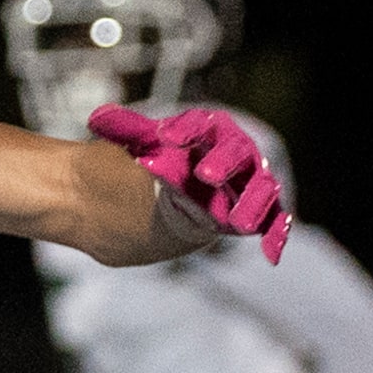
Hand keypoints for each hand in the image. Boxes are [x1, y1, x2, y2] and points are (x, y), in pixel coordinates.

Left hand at [89, 105, 291, 262]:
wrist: (166, 193)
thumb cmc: (158, 161)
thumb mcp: (140, 145)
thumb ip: (126, 131)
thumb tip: (98, 119)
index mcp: (208, 130)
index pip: (202, 125)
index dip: (187, 130)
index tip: (168, 137)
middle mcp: (235, 153)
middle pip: (236, 154)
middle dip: (224, 164)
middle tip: (205, 176)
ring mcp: (248, 184)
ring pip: (259, 190)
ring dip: (251, 205)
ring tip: (237, 223)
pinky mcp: (256, 214)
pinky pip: (273, 223)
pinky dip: (275, 235)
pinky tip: (271, 253)